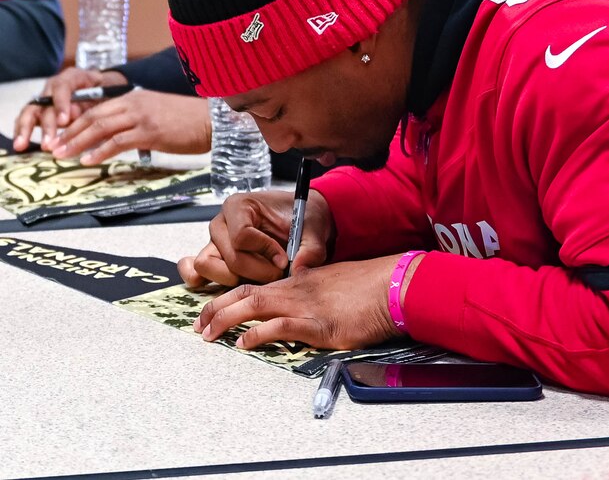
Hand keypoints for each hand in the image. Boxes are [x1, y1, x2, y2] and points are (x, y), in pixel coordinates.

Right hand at [13, 67, 124, 151]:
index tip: (64, 121)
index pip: (62, 87)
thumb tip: (72, 116)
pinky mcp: (40, 110)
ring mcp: (45, 98)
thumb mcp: (105, 93)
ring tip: (22, 145)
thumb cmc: (106, 90)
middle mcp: (54, 86)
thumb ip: (90, 103)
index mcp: (72, 77)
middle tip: (48, 143)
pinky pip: (27, 119)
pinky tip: (19, 145)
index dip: (61, 104)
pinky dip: (22, 131)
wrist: (103, 87)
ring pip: (31, 111)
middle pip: (45, 104)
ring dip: (26, 129)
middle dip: (46, 125)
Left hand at [50, 90, 210, 164]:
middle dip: (69, 133)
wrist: (213, 122)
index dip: (75, 124)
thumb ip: (138, 119)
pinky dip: (100, 151)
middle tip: (52, 148)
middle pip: (93, 116)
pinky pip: (118, 142)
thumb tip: (121, 135)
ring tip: (62, 155)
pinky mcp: (151, 132)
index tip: (62, 137)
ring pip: (101, 128)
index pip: (97, 109)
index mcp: (135, 97)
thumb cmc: (190, 121)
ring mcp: (142, 117)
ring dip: (78, 143)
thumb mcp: (159, 113)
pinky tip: (89, 160)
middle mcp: (135, 103)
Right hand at [178, 189, 335, 287]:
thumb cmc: (303, 219)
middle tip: (278, 272)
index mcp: (240, 205)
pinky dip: (207, 281)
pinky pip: (195, 272)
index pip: (242, 237)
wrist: (301, 221)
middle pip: (229, 257)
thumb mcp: (314, 230)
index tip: (284, 259)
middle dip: (257, 272)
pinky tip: (229, 285)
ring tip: (261, 276)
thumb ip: (310, 250)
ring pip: (208, 267)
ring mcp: (213, 241)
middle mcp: (221, 223)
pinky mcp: (213, 258)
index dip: (265, 253)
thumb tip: (298, 270)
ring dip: (236, 279)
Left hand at [193, 254, 404, 350]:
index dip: (229, 298)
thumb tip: (304, 302)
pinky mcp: (320, 324)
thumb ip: (315, 292)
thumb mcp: (336, 284)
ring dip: (227, 318)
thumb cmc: (371, 286)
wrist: (394, 286)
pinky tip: (244, 343)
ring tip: (209, 334)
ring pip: (255, 306)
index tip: (212, 310)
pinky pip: (281, 326)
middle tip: (198, 325)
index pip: (255, 286)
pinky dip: (258, 334)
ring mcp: (307, 306)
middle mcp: (298, 290)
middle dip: (217, 308)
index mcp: (301, 281)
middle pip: (246, 294)